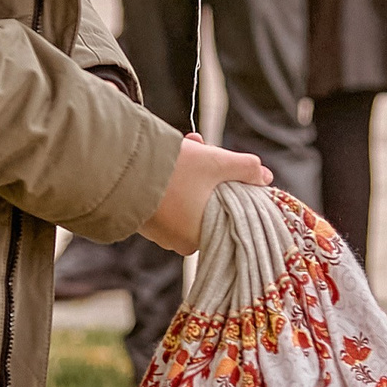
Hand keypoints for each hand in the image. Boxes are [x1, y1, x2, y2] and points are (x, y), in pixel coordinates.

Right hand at [138, 133, 271, 254]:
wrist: (120, 168)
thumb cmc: (174, 172)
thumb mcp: (217, 163)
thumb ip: (246, 169)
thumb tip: (266, 177)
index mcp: (198, 238)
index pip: (223, 213)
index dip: (227, 184)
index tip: (222, 163)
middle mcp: (177, 241)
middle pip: (204, 203)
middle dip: (206, 172)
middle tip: (201, 146)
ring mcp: (157, 231)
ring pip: (185, 198)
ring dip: (189, 172)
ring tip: (186, 145)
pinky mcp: (141, 218)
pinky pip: (165, 200)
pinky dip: (170, 180)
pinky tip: (168, 158)